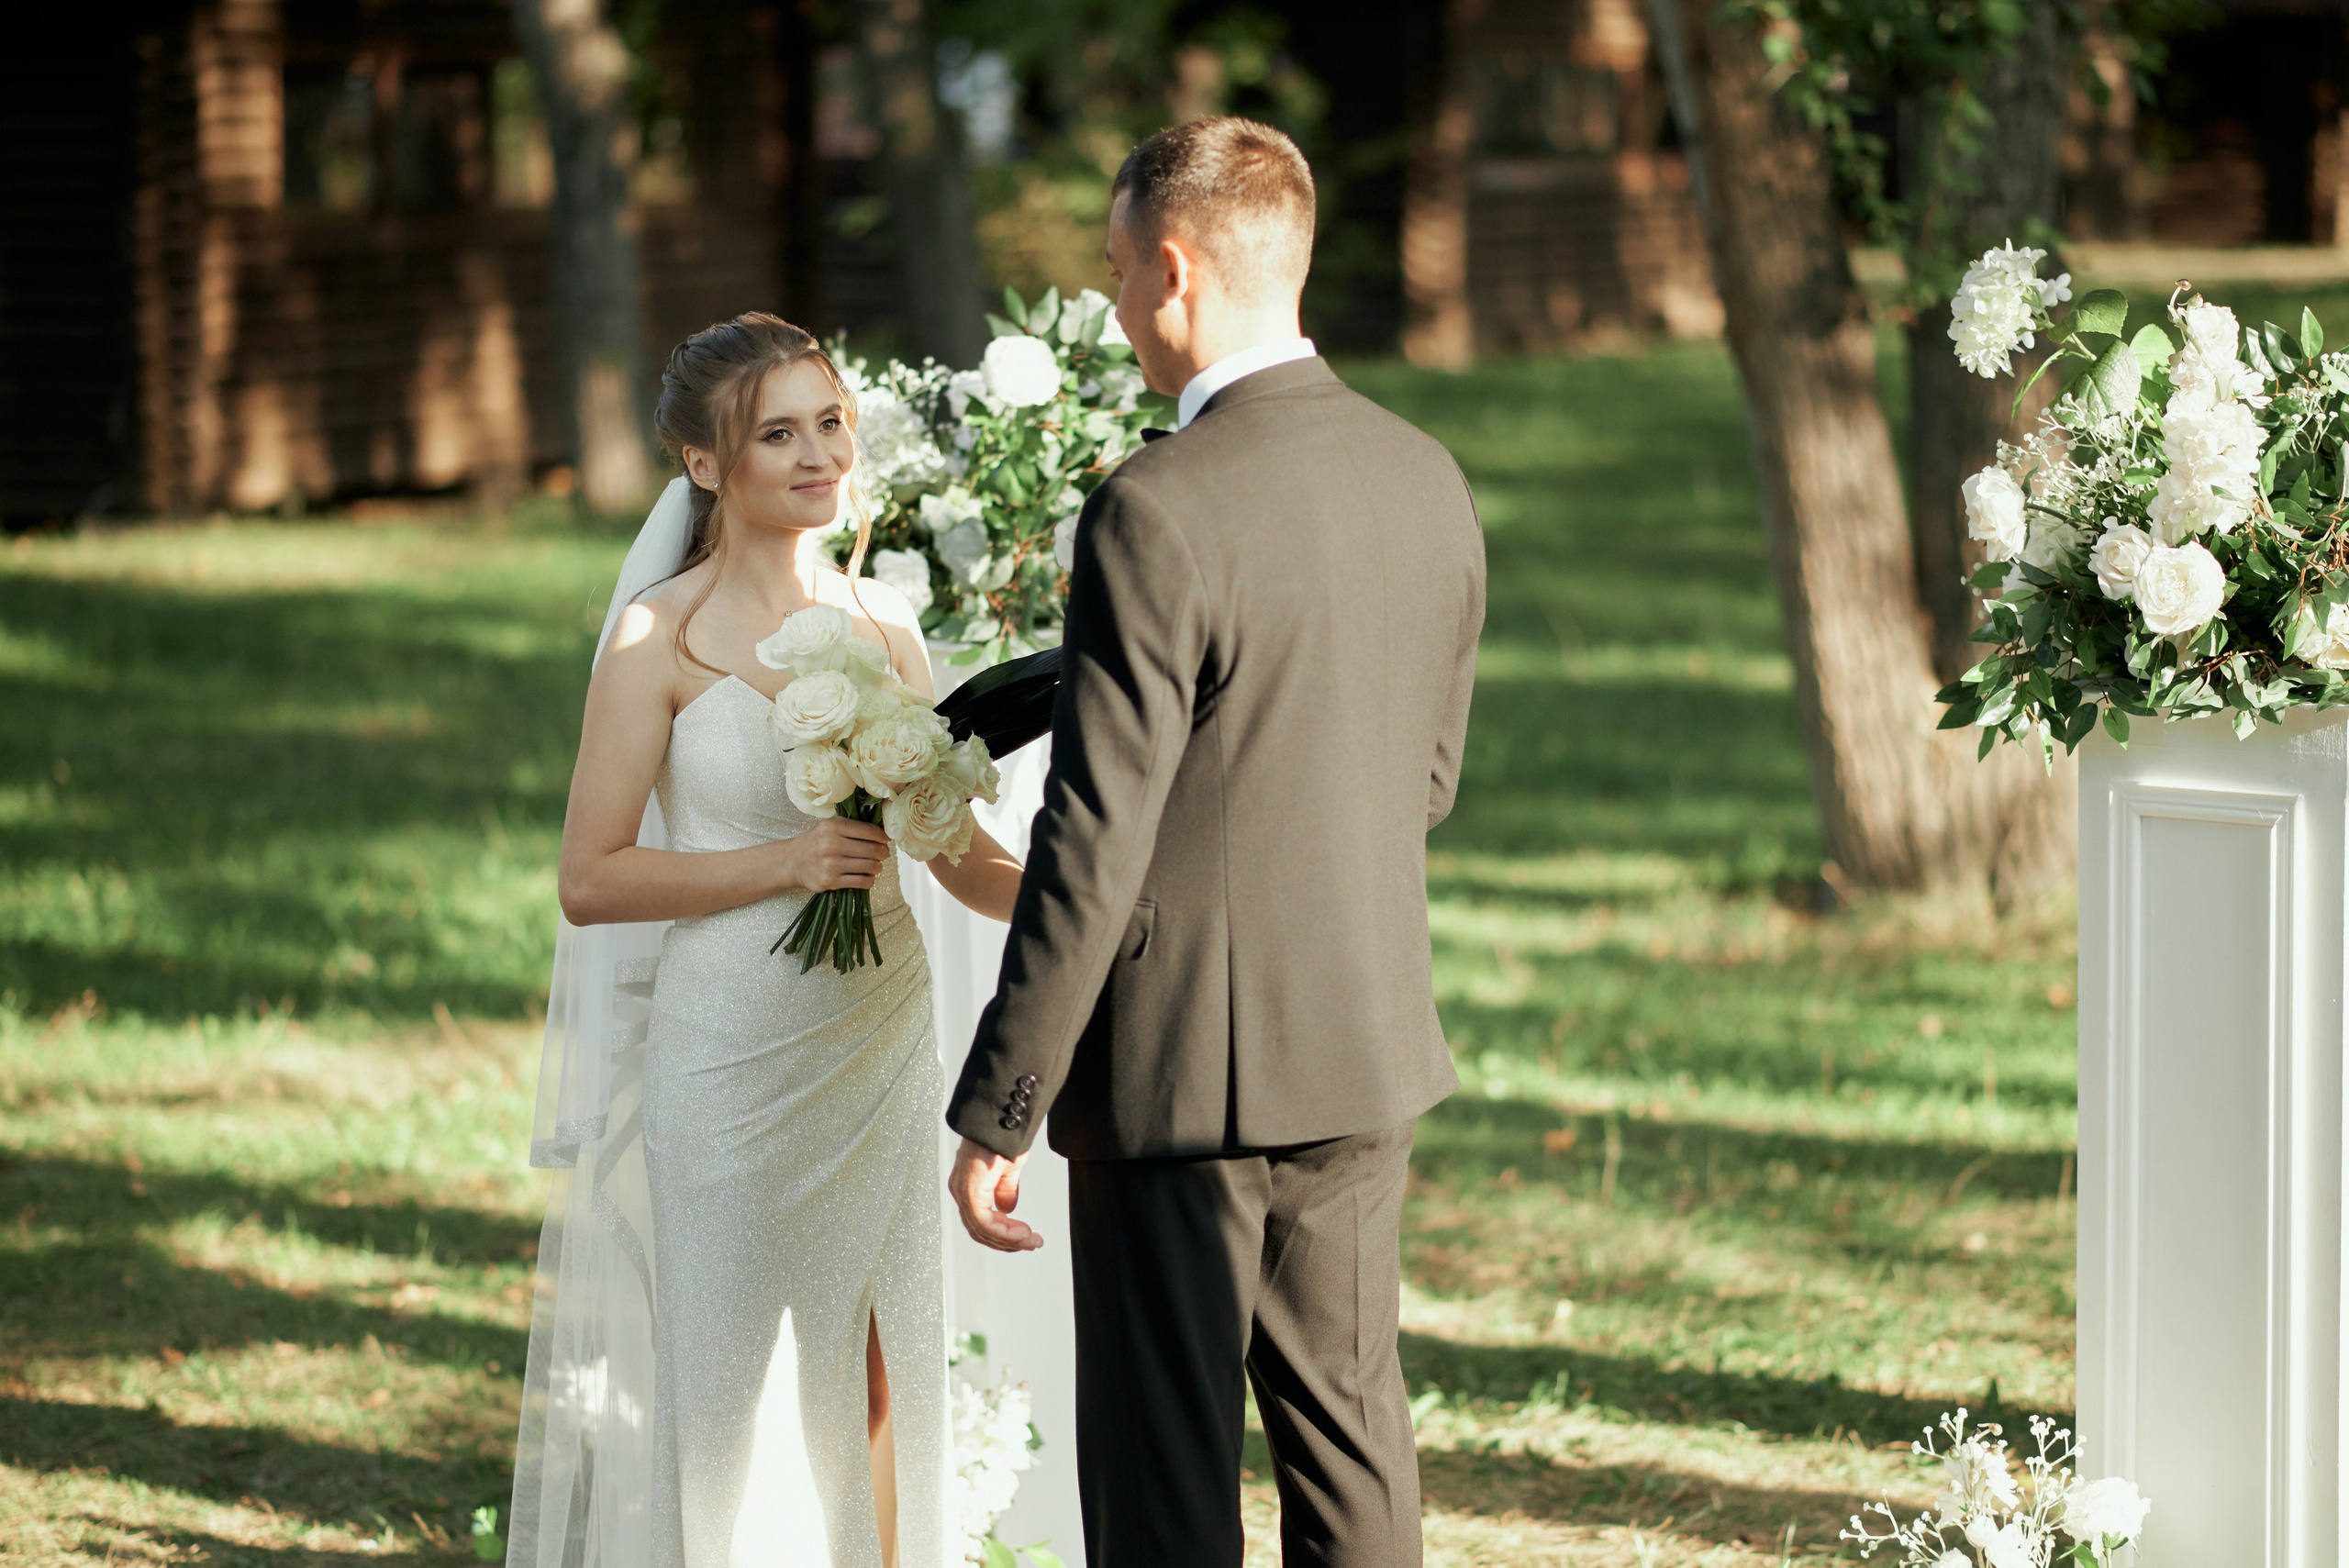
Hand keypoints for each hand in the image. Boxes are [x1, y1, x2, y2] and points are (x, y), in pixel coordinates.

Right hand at [785, 817, 890, 891]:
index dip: (883, 836)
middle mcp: (831, 845)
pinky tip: (866, 876)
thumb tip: (883, 834)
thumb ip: (853, 827)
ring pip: (870, 867)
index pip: (869, 831)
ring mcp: (831, 865)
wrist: (793, 862)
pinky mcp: (831, 882)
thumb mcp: (830, 826)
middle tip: (883, 854)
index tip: (886, 840)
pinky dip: (870, 879)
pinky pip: (863, 882)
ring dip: (878, 866)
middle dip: (883, 853)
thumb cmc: (817, 842)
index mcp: (833, 827)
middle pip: (873, 850)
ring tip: (874, 865)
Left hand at [949, 1136, 1042, 1251]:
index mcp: (967, 1184)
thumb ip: (1005, 1189)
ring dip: (1009, 1240)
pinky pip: (985, 1222)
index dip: (1004, 1234)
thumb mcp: (1008, 1168)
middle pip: (980, 1230)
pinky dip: (1005, 1232)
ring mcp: (962, 1190)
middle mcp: (960, 1189)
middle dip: (1008, 1242)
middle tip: (1031, 1244)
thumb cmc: (1003, 1133)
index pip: (981, 1221)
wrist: (1003, 1115)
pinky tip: (1022, 1232)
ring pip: (982, 1230)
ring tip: (1030, 1240)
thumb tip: (1006, 1209)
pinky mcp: (970, 1190)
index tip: (1025, 1237)